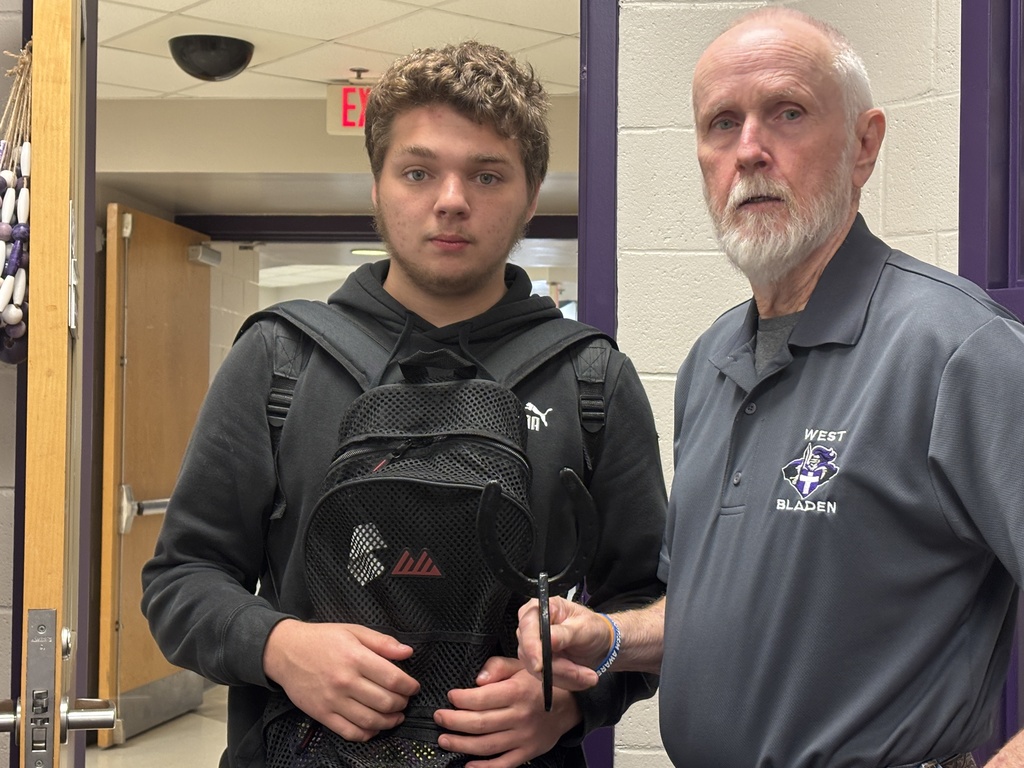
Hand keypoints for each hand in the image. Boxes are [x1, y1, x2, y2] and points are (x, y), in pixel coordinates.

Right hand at [263, 619, 419, 740]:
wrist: (285, 652)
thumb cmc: (321, 639)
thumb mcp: (354, 631)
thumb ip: (382, 642)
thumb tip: (407, 652)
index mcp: (356, 658)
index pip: (393, 679)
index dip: (409, 686)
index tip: (413, 687)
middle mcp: (345, 681)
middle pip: (385, 702)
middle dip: (402, 704)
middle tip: (405, 700)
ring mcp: (333, 700)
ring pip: (370, 720)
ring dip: (389, 722)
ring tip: (395, 716)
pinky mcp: (322, 714)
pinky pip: (349, 732)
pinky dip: (367, 734)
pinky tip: (374, 728)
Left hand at [433, 656, 581, 767]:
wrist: (569, 706)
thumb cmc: (539, 683)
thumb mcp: (521, 666)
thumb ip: (497, 667)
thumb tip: (477, 680)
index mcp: (517, 692)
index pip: (482, 698)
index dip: (461, 699)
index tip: (450, 696)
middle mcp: (520, 716)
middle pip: (480, 723)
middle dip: (453, 721)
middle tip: (439, 717)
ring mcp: (524, 738)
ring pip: (486, 746)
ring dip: (461, 744)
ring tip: (444, 739)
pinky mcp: (527, 753)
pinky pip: (502, 764)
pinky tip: (467, 765)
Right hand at [517, 597, 611, 690]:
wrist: (600, 644)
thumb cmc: (592, 628)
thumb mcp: (584, 627)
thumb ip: (565, 633)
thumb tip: (549, 639)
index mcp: (541, 608)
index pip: (527, 626)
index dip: (531, 647)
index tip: (540, 665)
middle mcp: (532, 627)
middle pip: (531, 652)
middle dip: (559, 667)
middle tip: (584, 674)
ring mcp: (532, 646)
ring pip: (539, 669)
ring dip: (566, 676)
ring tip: (588, 675)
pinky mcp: (537, 663)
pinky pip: (546, 678)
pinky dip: (566, 680)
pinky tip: (581, 677)